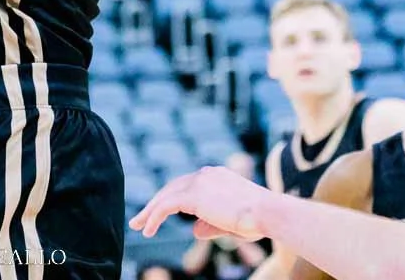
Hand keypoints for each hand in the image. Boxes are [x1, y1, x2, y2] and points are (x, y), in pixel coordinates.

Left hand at [130, 166, 273, 240]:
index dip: (172, 199)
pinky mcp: (193, 194)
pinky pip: (166, 206)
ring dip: (150, 211)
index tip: (160, 212)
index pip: (187, 185)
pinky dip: (154, 216)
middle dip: (155, 203)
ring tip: (138, 225)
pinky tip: (148, 230)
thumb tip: (193, 231)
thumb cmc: (256, 220)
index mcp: (216, 176)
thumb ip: (209, 224)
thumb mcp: (230, 222)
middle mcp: (206, 174)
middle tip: (140, 219)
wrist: (266, 212)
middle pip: (172, 187)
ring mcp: (199, 181)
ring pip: (165, 195)